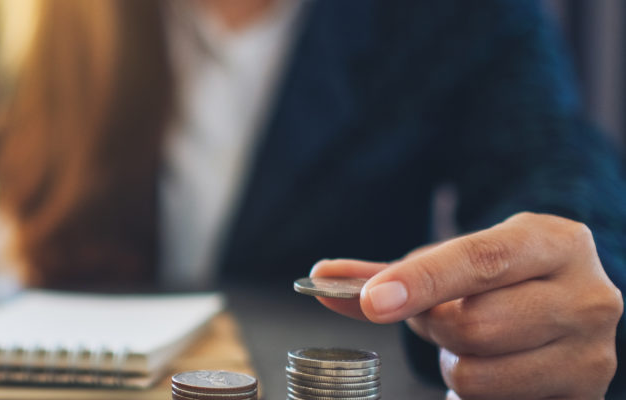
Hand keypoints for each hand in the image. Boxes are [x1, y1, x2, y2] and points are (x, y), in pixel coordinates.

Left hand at [313, 212, 621, 398]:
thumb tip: (321, 278)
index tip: (373, 301)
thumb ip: (387, 271)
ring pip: (477, 375)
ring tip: (473, 346)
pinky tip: (492, 372)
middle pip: (474, 325)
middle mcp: (588, 298)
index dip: (422, 281)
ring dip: (453, 365)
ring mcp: (591, 355)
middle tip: (437, 317)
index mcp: (556, 243)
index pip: (481, 260)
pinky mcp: (583, 399)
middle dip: (433, 325)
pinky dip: (472, 394)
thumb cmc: (501, 281)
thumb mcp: (454, 262)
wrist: (571, 307)